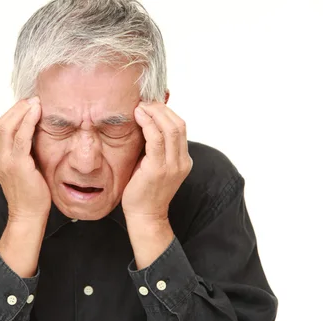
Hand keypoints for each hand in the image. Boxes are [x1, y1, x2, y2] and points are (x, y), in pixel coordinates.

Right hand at [0, 96, 50, 220]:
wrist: (28, 215)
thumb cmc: (31, 195)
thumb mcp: (25, 169)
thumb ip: (25, 153)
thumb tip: (36, 136)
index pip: (1, 128)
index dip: (13, 113)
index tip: (28, 104)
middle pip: (2, 123)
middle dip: (17, 108)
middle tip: (33, 99)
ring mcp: (6, 161)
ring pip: (9, 126)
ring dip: (23, 111)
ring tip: (36, 102)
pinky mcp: (18, 164)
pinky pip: (21, 137)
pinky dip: (28, 122)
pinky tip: (37, 113)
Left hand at [121, 101, 192, 222]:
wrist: (145, 216)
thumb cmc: (144, 192)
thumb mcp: (154, 165)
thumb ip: (155, 148)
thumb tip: (146, 124)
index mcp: (184, 160)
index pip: (180, 128)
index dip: (166, 112)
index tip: (150, 105)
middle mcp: (182, 161)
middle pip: (178, 124)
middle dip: (160, 109)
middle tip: (143, 102)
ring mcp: (172, 166)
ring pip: (170, 128)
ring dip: (154, 113)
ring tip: (140, 107)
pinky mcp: (158, 169)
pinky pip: (156, 139)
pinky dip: (148, 124)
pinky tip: (138, 117)